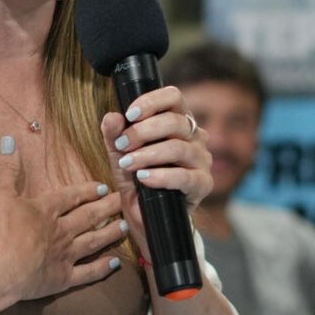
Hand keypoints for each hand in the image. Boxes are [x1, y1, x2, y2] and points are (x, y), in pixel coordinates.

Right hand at [0, 137, 126, 301]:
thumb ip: (6, 169)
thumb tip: (9, 140)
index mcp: (46, 210)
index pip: (70, 197)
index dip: (86, 191)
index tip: (102, 187)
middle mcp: (61, 230)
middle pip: (87, 216)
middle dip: (106, 207)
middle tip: (122, 201)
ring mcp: (64, 255)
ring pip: (93, 241)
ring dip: (109, 233)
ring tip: (124, 226)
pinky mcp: (63, 278)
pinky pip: (88, 273)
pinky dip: (102, 268)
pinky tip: (115, 263)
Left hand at [100, 85, 212, 251]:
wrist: (147, 218)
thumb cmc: (137, 181)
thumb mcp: (120, 156)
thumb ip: (114, 136)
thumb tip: (111, 116)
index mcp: (178, 122)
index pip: (174, 97)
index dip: (151, 101)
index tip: (129, 114)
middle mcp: (195, 137)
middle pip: (175, 121)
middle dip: (143, 131)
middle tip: (122, 145)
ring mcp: (202, 160)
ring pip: (178, 148)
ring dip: (148, 154)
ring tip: (128, 164)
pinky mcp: (203, 184)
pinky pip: (184, 176)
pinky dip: (161, 176)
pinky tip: (144, 178)